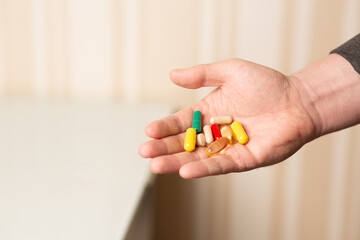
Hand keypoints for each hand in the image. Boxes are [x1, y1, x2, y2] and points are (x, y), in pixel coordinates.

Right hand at [138, 58, 316, 177]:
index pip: (180, 122)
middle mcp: (213, 132)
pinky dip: (203, 168)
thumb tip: (171, 74)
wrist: (297, 100)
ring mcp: (226, 147)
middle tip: (145, 152)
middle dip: (163, 148)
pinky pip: (219, 165)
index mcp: (207, 112)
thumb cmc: (266, 84)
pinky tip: (185, 170)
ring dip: (175, 162)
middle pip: (183, 143)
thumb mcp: (230, 71)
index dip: (164, 127)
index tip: (148, 130)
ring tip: (156, 166)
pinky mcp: (242, 160)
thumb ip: (201, 74)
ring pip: (196, 157)